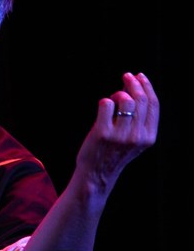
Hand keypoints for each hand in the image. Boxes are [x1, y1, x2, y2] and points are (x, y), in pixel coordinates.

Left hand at [75, 72, 158, 194]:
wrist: (96, 174)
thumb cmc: (113, 153)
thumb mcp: (133, 139)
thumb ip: (137, 118)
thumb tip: (133, 87)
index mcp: (149, 137)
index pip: (153, 105)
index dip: (147, 87)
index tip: (140, 76)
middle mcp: (137, 136)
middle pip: (140, 99)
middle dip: (133, 83)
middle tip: (126, 76)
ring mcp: (120, 135)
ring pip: (125, 100)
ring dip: (118, 92)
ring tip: (112, 98)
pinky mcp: (102, 133)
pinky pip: (106, 104)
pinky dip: (105, 100)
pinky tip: (103, 106)